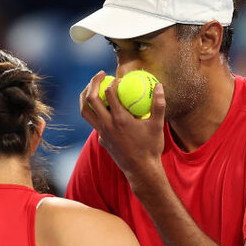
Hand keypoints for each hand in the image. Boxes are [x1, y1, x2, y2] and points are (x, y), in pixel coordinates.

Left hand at [79, 70, 166, 185]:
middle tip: (101, 74)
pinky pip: (93, 123)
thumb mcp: (157, 125)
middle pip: (90, 99)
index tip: (120, 80)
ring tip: (91, 87)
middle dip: (93, 83)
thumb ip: (159, 104)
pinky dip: (94, 113)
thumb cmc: (151, 147)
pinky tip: (103, 109)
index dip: (113, 82)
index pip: (109, 93)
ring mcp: (101, 134)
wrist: (141, 171)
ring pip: (85, 112)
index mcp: (120, 119)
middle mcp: (107, 125)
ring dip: (85, 97)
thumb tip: (160, 86)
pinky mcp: (101, 140)